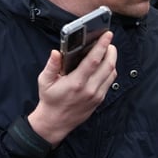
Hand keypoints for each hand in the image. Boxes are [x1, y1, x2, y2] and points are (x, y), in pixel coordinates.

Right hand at [27, 31, 116, 146]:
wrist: (56, 122)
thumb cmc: (50, 100)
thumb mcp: (45, 81)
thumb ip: (51, 66)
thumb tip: (56, 52)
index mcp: (76, 82)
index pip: (93, 61)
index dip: (101, 46)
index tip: (107, 35)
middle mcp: (89, 89)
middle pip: (108, 65)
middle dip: (111, 50)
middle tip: (108, 41)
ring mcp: (97, 95)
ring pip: (112, 73)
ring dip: (112, 60)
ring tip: (107, 51)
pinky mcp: (100, 99)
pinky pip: (110, 82)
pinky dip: (110, 70)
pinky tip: (105, 64)